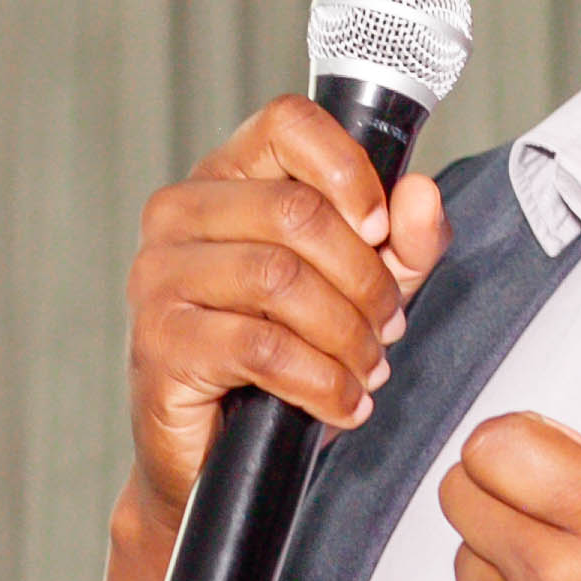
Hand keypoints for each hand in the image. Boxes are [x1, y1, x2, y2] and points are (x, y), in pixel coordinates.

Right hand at [95, 99, 450, 580]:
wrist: (216, 457)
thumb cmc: (277, 362)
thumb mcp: (360, 290)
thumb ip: (401, 242)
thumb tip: (421, 193)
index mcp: (225, 178)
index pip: (287, 123)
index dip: (349, 170)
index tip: (380, 227)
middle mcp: (179, 215)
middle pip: (296, 211)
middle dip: (364, 278)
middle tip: (386, 325)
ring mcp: (159, 277)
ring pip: (281, 279)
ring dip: (346, 334)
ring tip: (366, 368)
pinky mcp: (161, 343)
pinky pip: (261, 347)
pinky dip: (321, 380)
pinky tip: (341, 401)